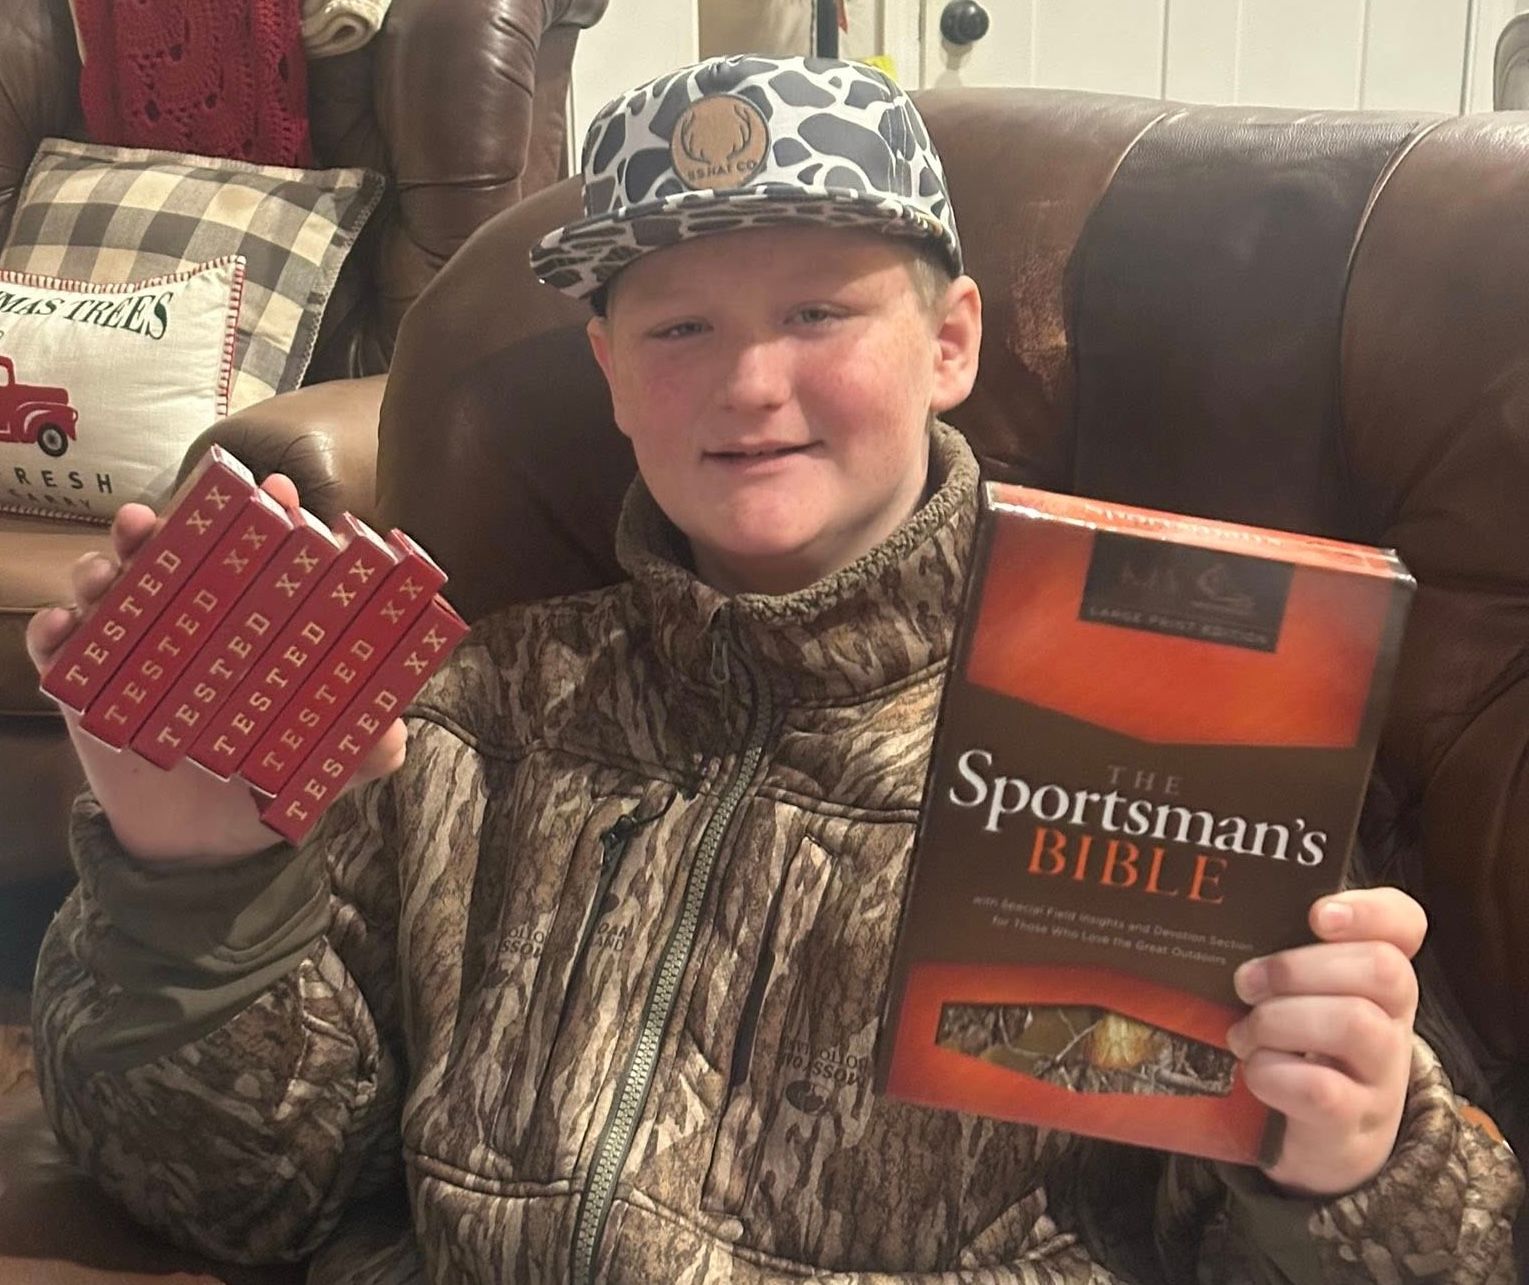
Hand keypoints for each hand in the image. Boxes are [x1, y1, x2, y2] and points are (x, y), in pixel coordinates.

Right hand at [26, 473, 407, 865]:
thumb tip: (394, 734)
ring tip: (106, 572)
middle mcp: (193, 623)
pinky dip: (53, 636)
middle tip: (156, 520)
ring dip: (102, 570)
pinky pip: (58, 653)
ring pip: (110, 591)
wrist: (203, 849)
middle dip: (164, 527)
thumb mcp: (329, 767)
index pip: (262, 559)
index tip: (278, 491)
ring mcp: (136, 649)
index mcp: (252, 624)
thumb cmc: (269, 785)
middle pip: (175, 557)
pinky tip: (60, 630)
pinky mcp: (85, 688)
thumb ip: (369, 749)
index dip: (270, 518)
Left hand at [1227, 887, 1425, 1197]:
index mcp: (1375, 979)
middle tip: (1246, 983)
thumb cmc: (1293, 1050)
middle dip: (1300, 968)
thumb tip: (1218, 923)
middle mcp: (1391, 1022)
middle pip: (1384, 970)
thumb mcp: (1294, 997)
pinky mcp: (1351, 1125)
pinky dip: (1272, 1073)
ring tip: (1245, 1033)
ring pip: (1356, 1024)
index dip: (1370, 911)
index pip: (1404, 925)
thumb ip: (1277, 957)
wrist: (1307, 1141)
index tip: (1318, 914)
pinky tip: (1253, 1070)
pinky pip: (1320, 1089)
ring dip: (1281, 1021)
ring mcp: (1379, 1078)